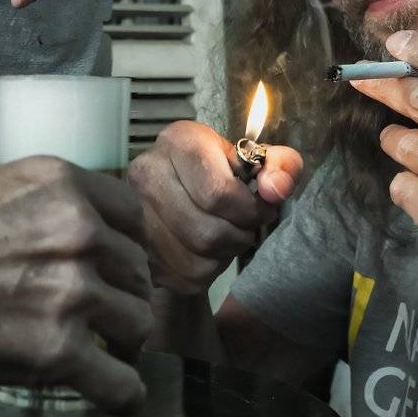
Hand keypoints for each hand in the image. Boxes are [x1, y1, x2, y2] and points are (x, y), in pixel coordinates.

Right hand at [0, 156, 152, 412]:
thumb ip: (47, 207)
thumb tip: (70, 229)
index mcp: (63, 186)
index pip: (133, 216)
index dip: (126, 247)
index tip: (116, 267)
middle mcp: (78, 233)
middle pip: (137, 272)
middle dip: (123, 297)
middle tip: (104, 316)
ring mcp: (72, 292)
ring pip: (138, 325)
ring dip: (123, 344)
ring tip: (104, 354)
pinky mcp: (57, 352)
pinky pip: (121, 384)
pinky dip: (122, 395)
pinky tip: (114, 395)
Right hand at [128, 121, 301, 295]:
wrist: (183, 188)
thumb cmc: (225, 171)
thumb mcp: (259, 160)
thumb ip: (282, 166)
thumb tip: (275, 190)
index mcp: (179, 141)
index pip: (218, 193)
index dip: (249, 211)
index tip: (262, 210)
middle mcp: (147, 172)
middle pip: (207, 232)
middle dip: (239, 236)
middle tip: (246, 228)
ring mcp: (135, 212)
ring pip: (196, 258)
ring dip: (224, 255)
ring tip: (229, 237)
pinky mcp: (138, 246)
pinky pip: (184, 275)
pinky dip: (207, 271)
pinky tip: (208, 251)